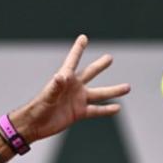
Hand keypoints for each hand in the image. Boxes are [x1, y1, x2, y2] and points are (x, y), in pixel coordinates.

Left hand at [10, 34, 130, 141]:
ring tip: (127, 87)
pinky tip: (117, 108)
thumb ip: (56, 86)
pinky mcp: (79, 113)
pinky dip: (107, 110)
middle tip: (109, 58)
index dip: (78, 49)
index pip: (73, 60)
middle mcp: (74, 87)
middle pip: (90, 73)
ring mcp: (78, 100)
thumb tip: (62, 76)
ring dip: (113, 90)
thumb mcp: (47, 96)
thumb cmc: (38, 108)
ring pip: (99, 93)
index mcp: (65, 79)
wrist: (36, 125)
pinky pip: (96, 110)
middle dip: (100, 66)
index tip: (83, 38)